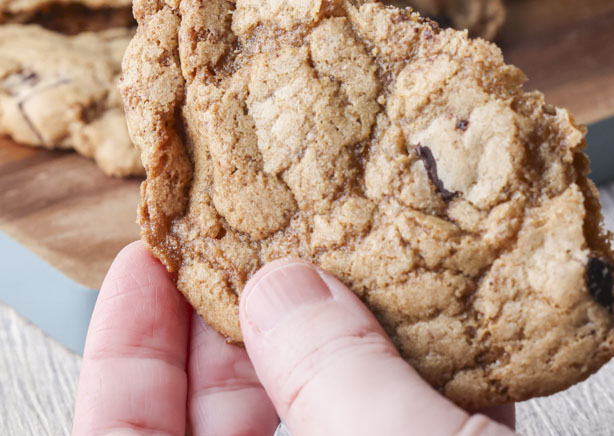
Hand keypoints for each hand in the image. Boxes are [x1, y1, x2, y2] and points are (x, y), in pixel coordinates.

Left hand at [72, 242, 515, 435]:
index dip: (129, 349)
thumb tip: (283, 288)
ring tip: (353, 263)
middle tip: (266, 241)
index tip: (149, 258)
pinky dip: (417, 384)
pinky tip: (440, 330)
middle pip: (225, 430)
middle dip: (247, 325)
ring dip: (344, 345)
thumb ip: (332, 371)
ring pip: (324, 430)